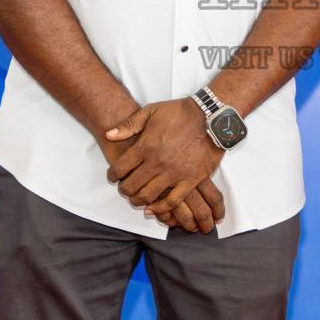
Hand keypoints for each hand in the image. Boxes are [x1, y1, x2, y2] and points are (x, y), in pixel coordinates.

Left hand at [104, 100, 224, 223]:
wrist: (210, 116)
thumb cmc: (180, 112)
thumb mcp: (151, 111)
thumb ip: (129, 125)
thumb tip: (109, 135)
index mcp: (145, 146)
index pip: (120, 168)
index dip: (112, 175)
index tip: (113, 177)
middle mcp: (157, 162)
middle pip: (131, 186)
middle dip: (124, 190)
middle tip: (125, 189)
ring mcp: (174, 173)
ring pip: (148, 196)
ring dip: (138, 201)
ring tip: (137, 199)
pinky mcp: (190, 180)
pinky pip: (173, 201)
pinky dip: (161, 208)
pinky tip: (154, 208)